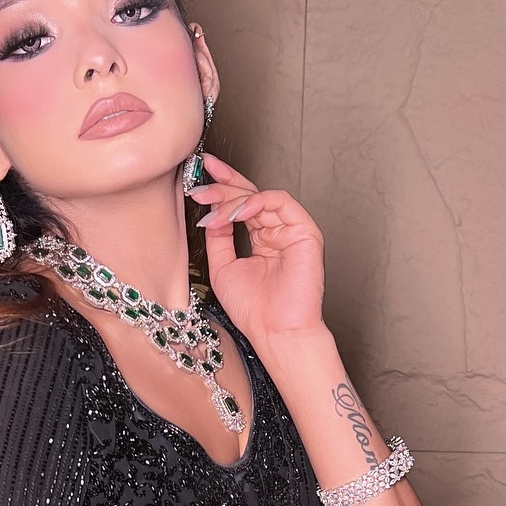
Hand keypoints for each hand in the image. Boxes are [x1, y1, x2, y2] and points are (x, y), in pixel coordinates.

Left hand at [188, 152, 326, 348]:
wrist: (274, 331)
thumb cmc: (254, 310)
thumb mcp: (222, 267)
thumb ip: (219, 237)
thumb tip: (211, 211)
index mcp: (260, 240)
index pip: (241, 205)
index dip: (222, 187)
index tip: (200, 175)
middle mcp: (276, 232)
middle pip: (250, 195)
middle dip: (224, 184)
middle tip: (202, 180)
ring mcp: (291, 230)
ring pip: (261, 196)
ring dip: (233, 196)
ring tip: (212, 203)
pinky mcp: (305, 231)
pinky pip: (281, 203)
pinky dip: (256, 202)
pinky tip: (237, 211)